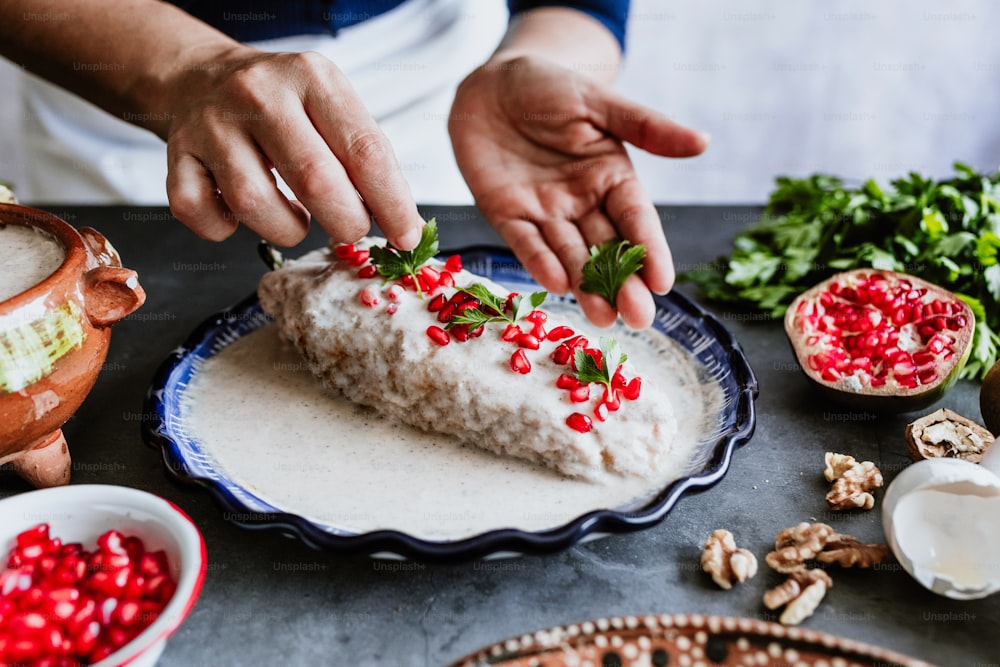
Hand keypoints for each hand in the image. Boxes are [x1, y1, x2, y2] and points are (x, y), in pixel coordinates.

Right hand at [162, 48, 423, 248]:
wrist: (199, 76)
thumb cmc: (282, 103)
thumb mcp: (330, 105)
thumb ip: (364, 157)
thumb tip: (399, 224)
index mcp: (312, 78)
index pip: (365, 151)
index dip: (392, 204)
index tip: (406, 237)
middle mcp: (259, 94)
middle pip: (315, 181)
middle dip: (344, 222)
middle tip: (350, 229)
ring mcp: (212, 124)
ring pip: (256, 204)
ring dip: (287, 228)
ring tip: (296, 217)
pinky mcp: (176, 155)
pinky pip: (202, 214)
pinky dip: (226, 229)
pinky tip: (242, 213)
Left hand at [448, 55, 708, 327]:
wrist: (490, 82)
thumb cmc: (549, 85)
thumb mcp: (599, 103)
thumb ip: (646, 127)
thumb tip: (703, 142)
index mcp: (612, 176)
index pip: (636, 219)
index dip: (650, 250)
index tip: (664, 283)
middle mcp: (582, 201)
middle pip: (607, 248)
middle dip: (623, 284)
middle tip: (639, 318)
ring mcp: (545, 211)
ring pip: (570, 254)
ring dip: (586, 286)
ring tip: (604, 317)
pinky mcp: (507, 214)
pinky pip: (525, 242)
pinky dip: (539, 262)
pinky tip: (558, 284)